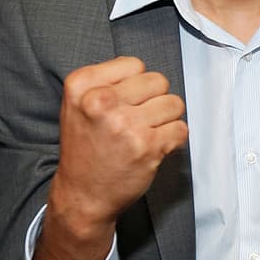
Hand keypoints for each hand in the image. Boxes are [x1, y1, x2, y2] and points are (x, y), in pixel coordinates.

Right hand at [38, 57, 186, 259]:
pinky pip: (181, 129)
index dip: (135, 84)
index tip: (123, 102)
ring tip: (145, 133)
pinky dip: (173, 139)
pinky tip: (153, 147)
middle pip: (158, 81)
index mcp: (82, 85)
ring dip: (166, 119)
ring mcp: (126, 124)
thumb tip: (145, 72)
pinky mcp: (147, 146)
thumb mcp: (78, 104)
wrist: (82, 195)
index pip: (134, 64)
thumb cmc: (86, 147)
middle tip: (137, 120)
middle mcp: (101, 101)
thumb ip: (107, 81)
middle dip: (154, 100)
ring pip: (174, 103)